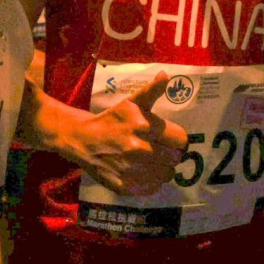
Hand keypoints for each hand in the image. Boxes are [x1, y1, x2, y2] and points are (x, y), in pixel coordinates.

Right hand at [56, 72, 188, 195]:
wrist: (82, 141)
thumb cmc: (112, 120)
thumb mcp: (131, 102)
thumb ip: (152, 90)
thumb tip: (165, 75)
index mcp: (144, 126)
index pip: (181, 140)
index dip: (177, 139)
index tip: (169, 139)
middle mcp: (139, 149)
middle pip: (175, 158)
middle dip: (170, 153)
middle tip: (159, 149)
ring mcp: (131, 170)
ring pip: (167, 175)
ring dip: (162, 168)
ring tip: (151, 160)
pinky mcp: (125, 186)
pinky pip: (153, 188)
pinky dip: (151, 181)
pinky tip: (141, 171)